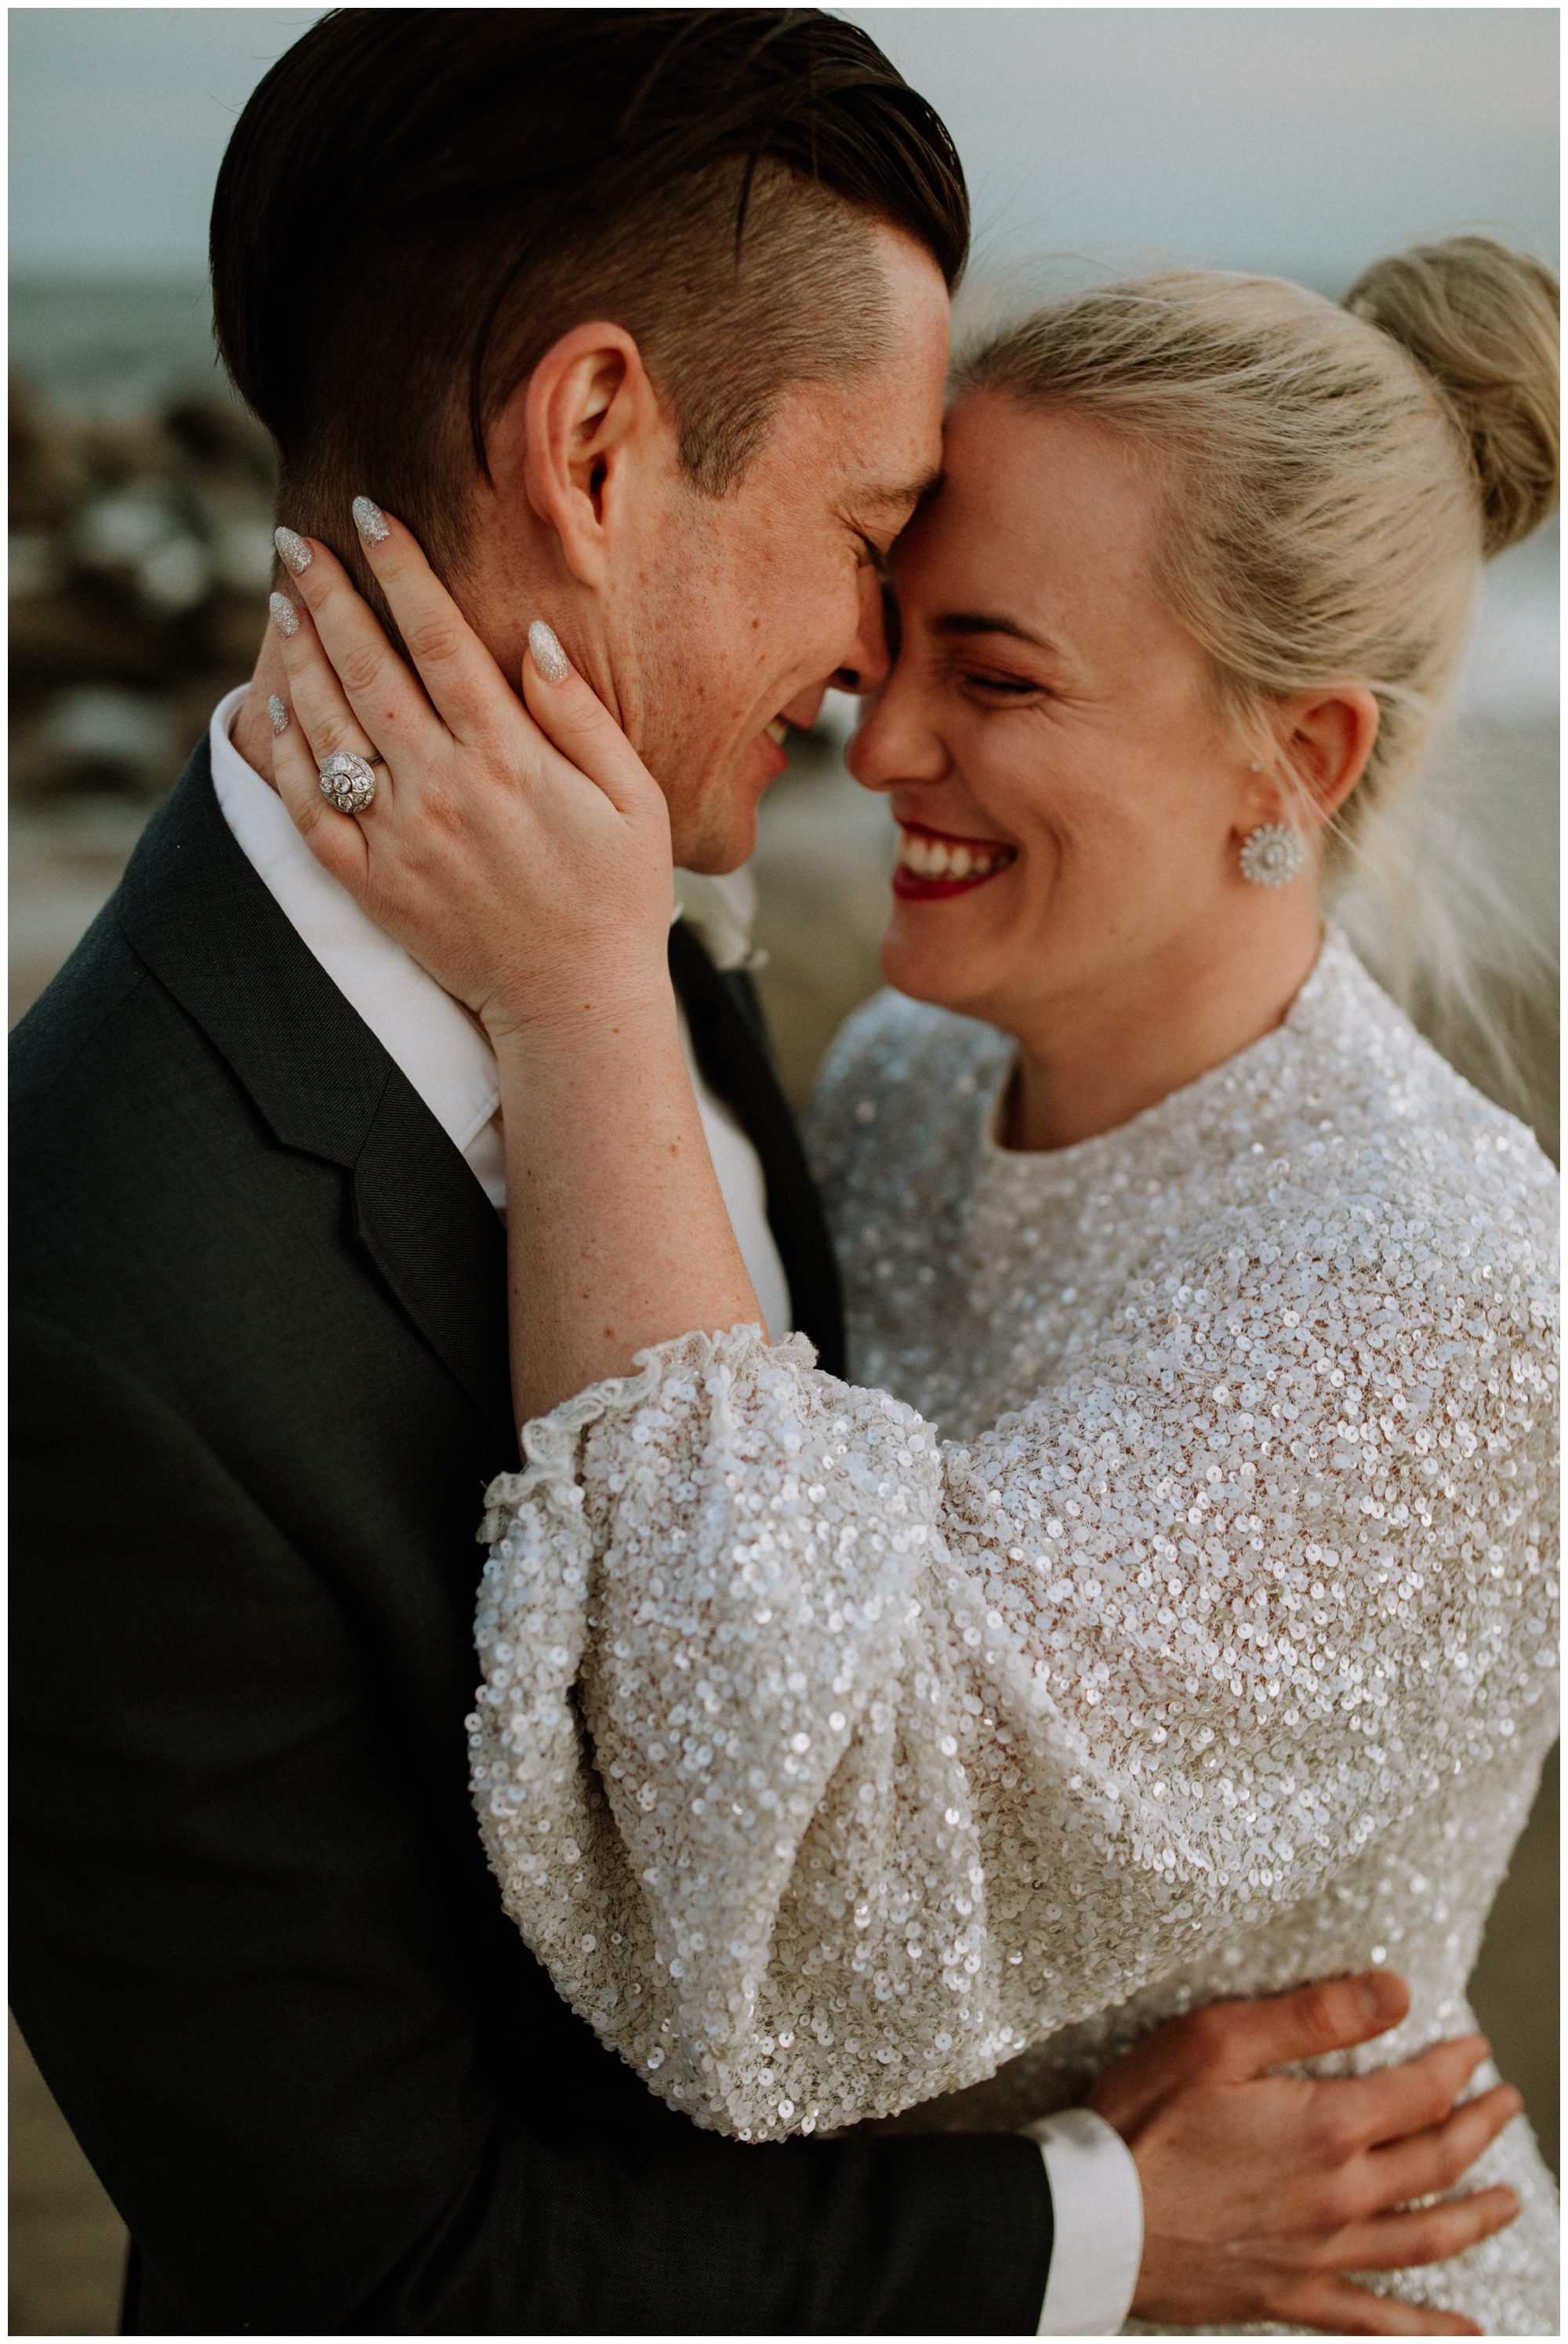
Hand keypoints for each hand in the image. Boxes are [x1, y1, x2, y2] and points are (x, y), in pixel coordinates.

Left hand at [267, 509, 674, 1042]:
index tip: (369, 515)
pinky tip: (275, 708)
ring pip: (328, 727)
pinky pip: (308, 807)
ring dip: (298, 657)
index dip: (401, 570)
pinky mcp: (371, 883)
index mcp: (508, 757)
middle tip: (294, 539)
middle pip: (368, 667)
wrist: (573, 1003)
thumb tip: (533, 637)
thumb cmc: (617, 895)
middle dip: (328, 594)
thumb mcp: (633, 799)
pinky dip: (285, 753)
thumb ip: (583, 717)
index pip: (439, 639)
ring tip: (280, 603)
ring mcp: (399, 837)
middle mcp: (443, 788)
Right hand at [1091, 1971, 1521, 2334]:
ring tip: (1510, 2201)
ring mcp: (1320, 2254)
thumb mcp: (1218, 2038)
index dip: (1456, 2066)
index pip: (1420, 2092)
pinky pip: (1378, 2322)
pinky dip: (1430, 2330)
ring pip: (1425, 2239)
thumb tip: (1396, 1992)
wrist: (1094, 2217)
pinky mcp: (1291, 2295)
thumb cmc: (1145, 2118)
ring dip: (1477, 2216)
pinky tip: (1467, 2332)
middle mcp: (1340, 2197)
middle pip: (1436, 2162)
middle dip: (1480, 2128)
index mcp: (1326, 2128)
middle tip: (1506, 2103)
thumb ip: (1311, 2014)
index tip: (1476, 2048)